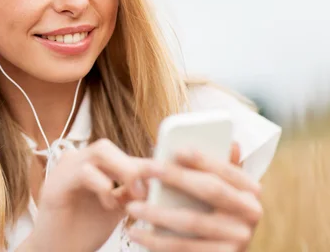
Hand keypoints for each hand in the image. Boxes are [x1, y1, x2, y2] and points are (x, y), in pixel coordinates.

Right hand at [24, 139, 160, 251]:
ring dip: (123, 170)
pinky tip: (109, 204)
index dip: (143, 162)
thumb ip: (130, 191)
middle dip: (132, 165)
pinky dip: (103, 185)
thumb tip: (158, 180)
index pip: (119, 154)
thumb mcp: (115, 207)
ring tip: (133, 194)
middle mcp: (76, 162)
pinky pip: (84, 172)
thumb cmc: (83, 230)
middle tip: (145, 189)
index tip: (165, 173)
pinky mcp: (56, 184)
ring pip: (98, 152)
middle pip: (108, 147)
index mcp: (90, 165)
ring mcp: (64, 170)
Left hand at [125, 143, 262, 251]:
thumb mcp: (222, 189)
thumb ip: (220, 168)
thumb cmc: (213, 211)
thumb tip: (232, 142)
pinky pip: (185, 248)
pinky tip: (136, 232)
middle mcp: (251, 213)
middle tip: (143, 169)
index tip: (175, 149)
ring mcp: (239, 239)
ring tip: (132, 206)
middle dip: (175, 177)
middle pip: (210, 190)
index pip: (225, 169)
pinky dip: (157, 241)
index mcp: (250, 190)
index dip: (202, 158)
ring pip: (192, 221)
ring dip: (158, 212)